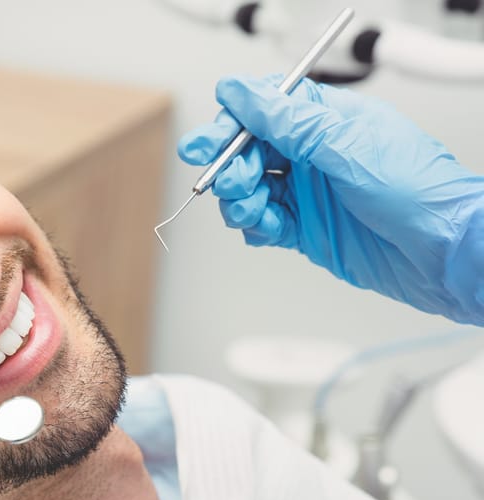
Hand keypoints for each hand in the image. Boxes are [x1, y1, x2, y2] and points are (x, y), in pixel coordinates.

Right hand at [178, 75, 483, 324]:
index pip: (264, 110)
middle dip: (230, 165)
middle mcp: (313, 154)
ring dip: (240, 200)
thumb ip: (288, 120)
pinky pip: (262, 224)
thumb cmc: (418, 191)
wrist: (444, 253)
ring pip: (249, 189)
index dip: (231, 123)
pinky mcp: (306, 229)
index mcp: (326, 121)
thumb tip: (242, 93)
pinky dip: (255, 227)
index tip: (208, 143)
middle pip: (248, 150)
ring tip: (254, 210)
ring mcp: (308, 192)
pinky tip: (268, 228)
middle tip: (231, 181)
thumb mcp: (346, 145)